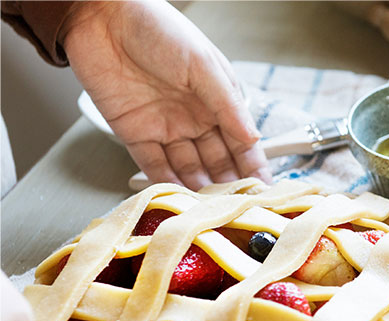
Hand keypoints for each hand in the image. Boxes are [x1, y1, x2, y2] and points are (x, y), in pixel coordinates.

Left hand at [61, 1, 270, 189]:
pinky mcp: (135, 135)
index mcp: (217, 101)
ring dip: (199, 191)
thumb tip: (253, 139)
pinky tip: (180, 201)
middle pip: (217, 162)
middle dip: (228, 186)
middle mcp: (195, 119)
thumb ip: (227, 105)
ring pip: (188, 169)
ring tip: (210, 212)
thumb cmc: (158, 28)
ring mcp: (165, 129)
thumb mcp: (203, 64)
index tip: (265, 193)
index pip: (241, 144)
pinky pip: (154, 167)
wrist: (102, 15)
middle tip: (237, 210)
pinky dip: (166, 185)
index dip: (253, 168)